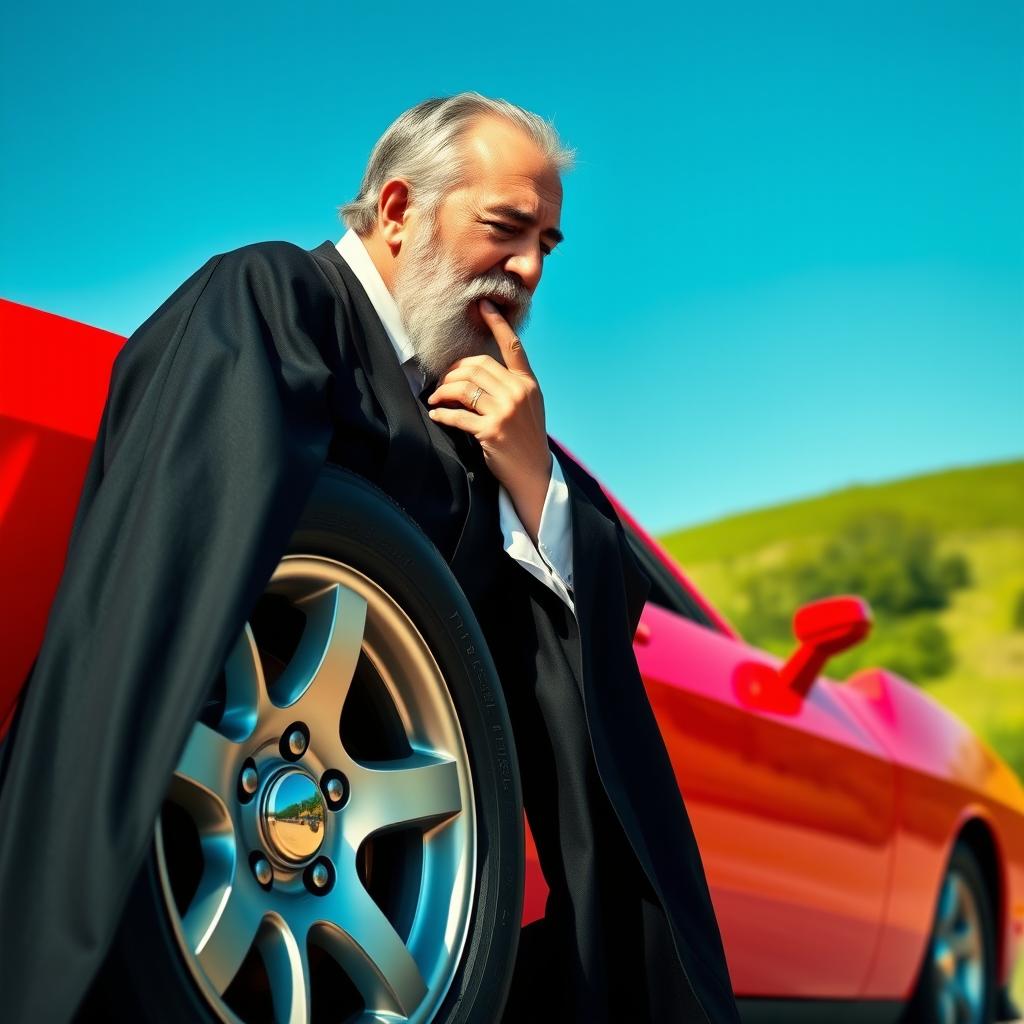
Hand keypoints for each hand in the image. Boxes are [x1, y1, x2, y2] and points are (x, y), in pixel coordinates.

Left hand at [426, 298, 551, 538]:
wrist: (534, 474)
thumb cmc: (526, 439)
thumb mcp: (529, 407)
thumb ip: (511, 385)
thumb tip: (478, 370)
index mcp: (528, 384)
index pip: (513, 347)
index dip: (498, 323)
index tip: (484, 304)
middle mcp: (518, 393)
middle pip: (476, 366)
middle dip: (453, 373)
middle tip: (442, 383)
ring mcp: (505, 412)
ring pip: (463, 388)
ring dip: (443, 392)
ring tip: (436, 400)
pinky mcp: (491, 431)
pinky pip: (457, 415)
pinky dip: (441, 415)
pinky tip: (436, 416)